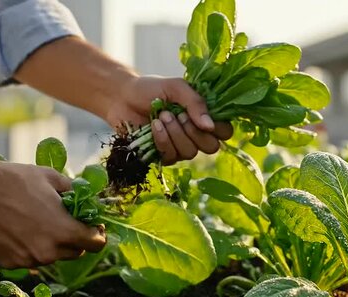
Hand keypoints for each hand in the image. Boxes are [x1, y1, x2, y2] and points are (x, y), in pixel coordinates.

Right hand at [0, 162, 105, 268]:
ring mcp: (27, 260)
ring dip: (52, 244)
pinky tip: (19, 230)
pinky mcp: (8, 263)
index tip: (94, 226)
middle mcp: (48, 251)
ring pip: (51, 257)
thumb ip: (74, 191)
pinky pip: (29, 259)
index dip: (98, 234)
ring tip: (39, 223)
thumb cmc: (14, 180)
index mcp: (64, 231)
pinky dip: (30, 248)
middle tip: (67, 222)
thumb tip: (86, 198)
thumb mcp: (52, 178)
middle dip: (76, 239)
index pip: (96, 244)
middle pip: (75, 252)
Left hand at [105, 75, 232, 163]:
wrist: (122, 97)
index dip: (217, 128)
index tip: (198, 115)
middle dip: (193, 131)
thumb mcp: (176, 88)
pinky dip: (162, 140)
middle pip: (211, 147)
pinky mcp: (164, 156)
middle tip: (178, 114)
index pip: (225, 132)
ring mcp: (181, 147)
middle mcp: (196, 135)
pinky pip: (171, 157)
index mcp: (204, 117)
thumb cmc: (151, 89)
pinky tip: (154, 127)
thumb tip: (209, 126)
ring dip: (175, 133)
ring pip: (190, 152)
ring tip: (162, 116)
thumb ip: (195, 103)